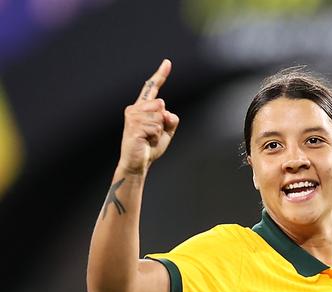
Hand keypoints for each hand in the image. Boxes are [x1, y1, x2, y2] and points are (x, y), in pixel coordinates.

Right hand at [119, 59, 179, 174]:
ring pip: (159, 116)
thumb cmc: (150, 147)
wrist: (138, 163)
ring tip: (148, 138)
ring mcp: (133, 116)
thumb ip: (171, 120)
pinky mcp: (133, 126)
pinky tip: (146, 141)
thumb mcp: (167, 132)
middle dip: (163, 122)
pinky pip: (155, 126)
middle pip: (161, 105)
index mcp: (143, 108)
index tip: (167, 62)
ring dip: (159, 131)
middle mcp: (135, 108)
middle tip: (153, 134)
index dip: (160, 75)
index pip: (152, 88)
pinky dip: (156, 136)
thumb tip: (165, 112)